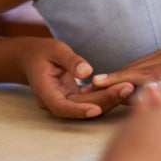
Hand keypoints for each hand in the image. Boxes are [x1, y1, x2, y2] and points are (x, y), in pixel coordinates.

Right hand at [19, 39, 133, 118]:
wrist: (31, 57)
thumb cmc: (42, 51)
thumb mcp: (55, 50)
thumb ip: (70, 61)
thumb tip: (87, 72)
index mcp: (44, 91)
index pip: (61, 107)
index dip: (78, 110)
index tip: (95, 110)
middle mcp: (54, 101)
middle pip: (79, 107)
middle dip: (104, 100)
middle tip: (126, 87)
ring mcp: (63, 101)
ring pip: (87, 105)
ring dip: (108, 98)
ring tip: (128, 87)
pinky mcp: (73, 98)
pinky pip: (90, 100)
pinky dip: (104, 94)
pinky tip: (121, 86)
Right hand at [90, 47, 160, 100]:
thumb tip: (131, 99)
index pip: (142, 74)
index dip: (119, 79)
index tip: (99, 82)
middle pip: (136, 67)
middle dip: (114, 76)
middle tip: (92, 85)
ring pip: (137, 64)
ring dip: (118, 73)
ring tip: (98, 82)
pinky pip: (142, 62)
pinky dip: (129, 70)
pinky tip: (115, 78)